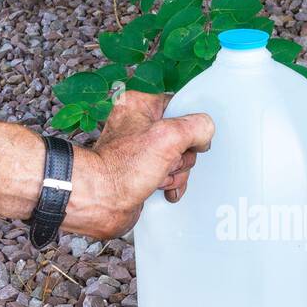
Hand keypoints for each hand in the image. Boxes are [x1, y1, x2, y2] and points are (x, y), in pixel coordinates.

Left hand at [61, 90, 213, 239]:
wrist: (101, 201)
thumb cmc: (122, 168)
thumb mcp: (170, 136)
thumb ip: (197, 126)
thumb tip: (204, 135)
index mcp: (139, 105)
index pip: (180, 107)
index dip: (187, 127)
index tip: (183, 140)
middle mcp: (138, 126)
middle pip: (183, 137)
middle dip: (180, 157)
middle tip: (165, 162)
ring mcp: (140, 151)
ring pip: (178, 159)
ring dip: (175, 173)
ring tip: (157, 177)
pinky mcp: (142, 173)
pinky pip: (169, 176)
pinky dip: (170, 185)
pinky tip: (160, 188)